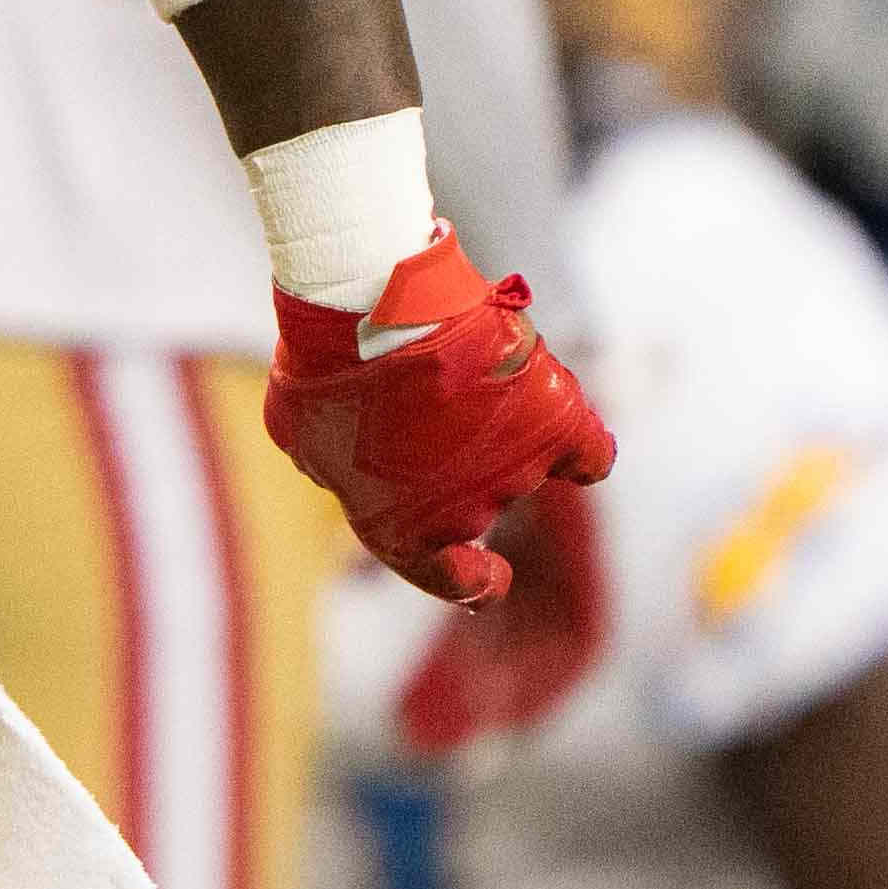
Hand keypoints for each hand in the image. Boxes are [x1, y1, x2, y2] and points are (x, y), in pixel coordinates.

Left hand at [265, 234, 617, 745]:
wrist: (373, 307)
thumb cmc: (323, 367)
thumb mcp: (298, 429)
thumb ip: (328, 459)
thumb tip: (342, 458)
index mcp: (402, 532)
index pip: (451, 579)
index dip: (473, 581)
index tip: (490, 574)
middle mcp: (467, 512)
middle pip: (478, 498)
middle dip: (451, 453)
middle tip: (413, 392)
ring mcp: (517, 469)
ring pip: (520, 460)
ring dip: (493, 419)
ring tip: (447, 362)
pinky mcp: (555, 422)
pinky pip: (589, 453)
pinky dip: (584, 447)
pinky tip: (558, 416)